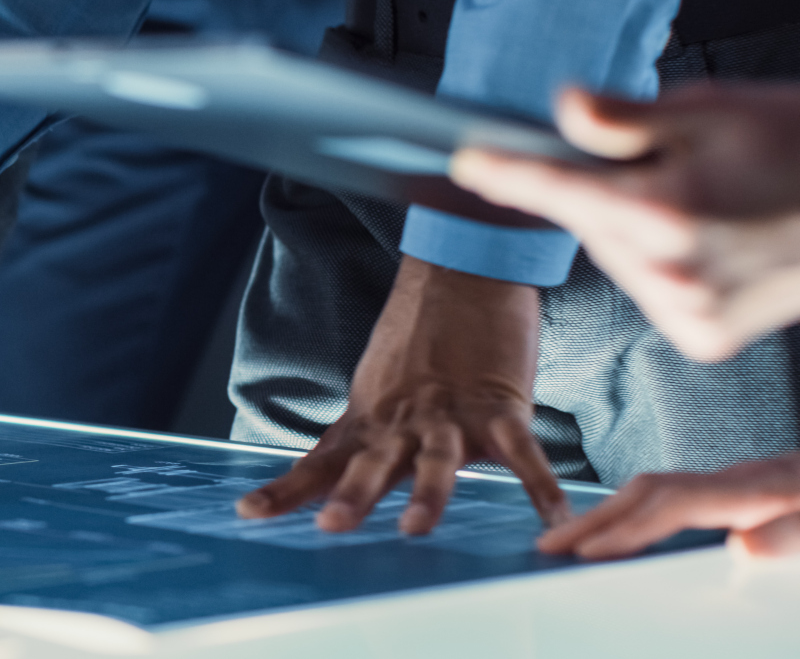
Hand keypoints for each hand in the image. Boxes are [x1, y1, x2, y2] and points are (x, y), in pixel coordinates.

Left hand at [236, 255, 569, 534]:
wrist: (463, 273)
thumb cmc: (419, 340)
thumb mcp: (376, 391)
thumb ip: (363, 437)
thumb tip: (335, 479)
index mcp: (369, 420)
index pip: (320, 461)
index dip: (286, 490)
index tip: (247, 513)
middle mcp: (403, 421)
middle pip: (373, 463)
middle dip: (353, 495)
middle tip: (332, 525)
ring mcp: (451, 413)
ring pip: (436, 459)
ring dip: (426, 494)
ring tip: (415, 527)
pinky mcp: (500, 405)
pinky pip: (523, 453)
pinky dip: (540, 487)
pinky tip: (553, 519)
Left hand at [452, 85, 799, 361]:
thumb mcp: (713, 112)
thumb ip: (625, 118)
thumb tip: (563, 108)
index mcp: (668, 214)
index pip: (559, 190)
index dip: (507, 174)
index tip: (468, 163)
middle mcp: (674, 274)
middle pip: (588, 224)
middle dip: (602, 192)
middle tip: (662, 165)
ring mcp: (690, 314)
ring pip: (616, 258)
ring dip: (632, 229)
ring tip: (702, 202)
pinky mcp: (706, 338)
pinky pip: (650, 289)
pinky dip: (660, 263)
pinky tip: (708, 241)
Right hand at [539, 453, 799, 559]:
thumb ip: (794, 537)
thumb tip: (741, 549)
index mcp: (757, 490)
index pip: (672, 505)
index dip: (625, 529)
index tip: (585, 556)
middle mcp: (739, 481)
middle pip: (649, 491)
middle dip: (596, 519)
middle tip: (548, 548)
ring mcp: (738, 484)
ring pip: (657, 491)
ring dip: (610, 515)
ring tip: (569, 543)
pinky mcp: (744, 492)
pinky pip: (674, 499)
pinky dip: (638, 514)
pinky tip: (628, 534)